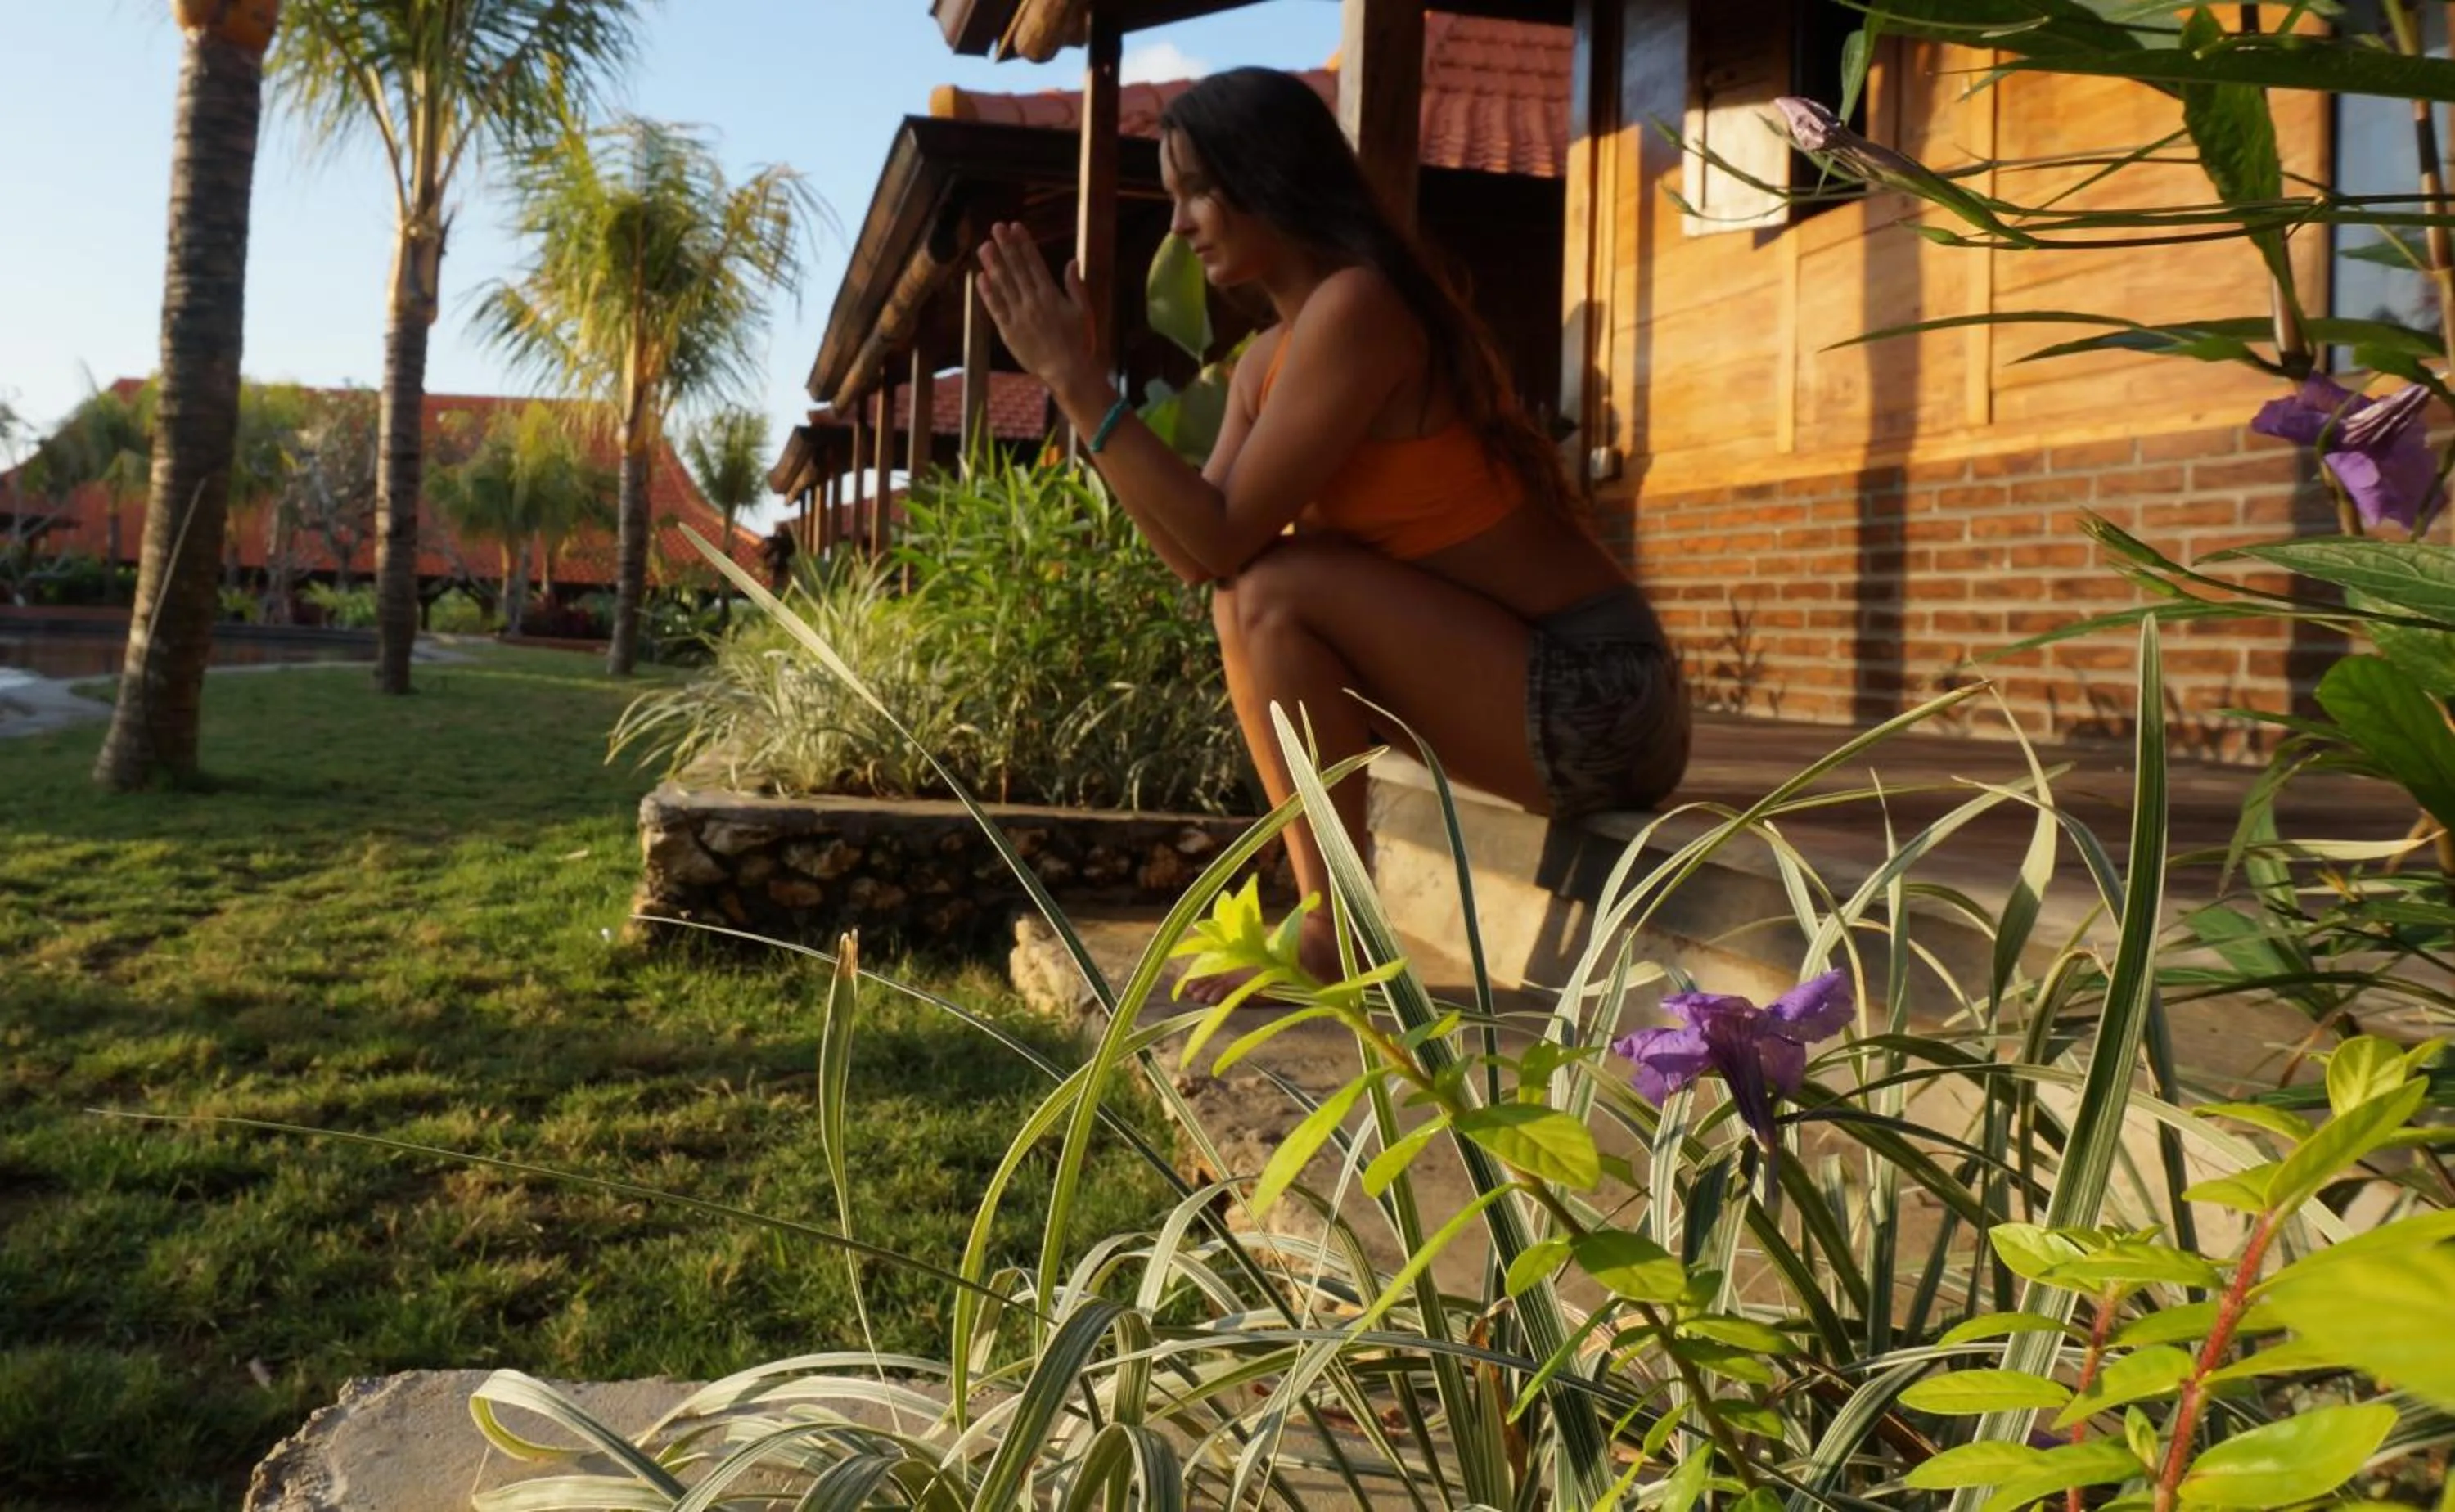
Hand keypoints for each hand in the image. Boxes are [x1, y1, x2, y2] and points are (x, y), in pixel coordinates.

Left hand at [975, 222, 1100, 405]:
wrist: (1068, 372)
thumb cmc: (1080, 342)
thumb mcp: (1083, 311)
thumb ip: (1075, 285)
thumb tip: (1072, 261)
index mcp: (1051, 294)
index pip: (1034, 262)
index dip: (1023, 243)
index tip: (1015, 227)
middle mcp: (1032, 302)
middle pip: (1016, 269)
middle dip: (1005, 246)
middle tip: (996, 228)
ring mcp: (1019, 316)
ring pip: (1003, 285)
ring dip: (993, 264)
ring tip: (984, 246)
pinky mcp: (1009, 331)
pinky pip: (995, 308)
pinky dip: (987, 292)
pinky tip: (981, 277)